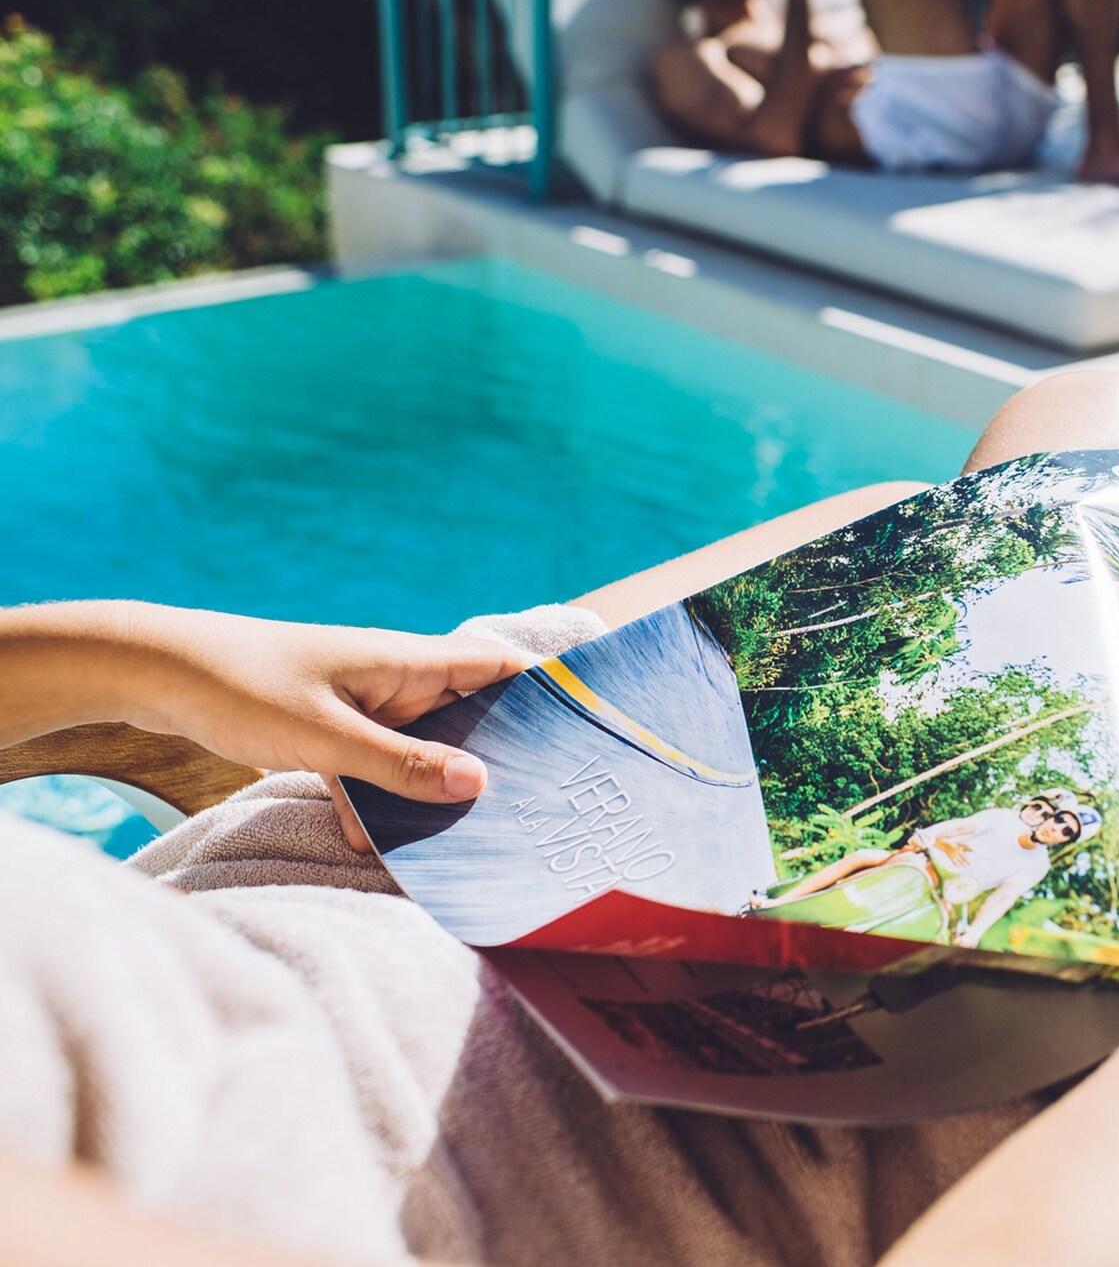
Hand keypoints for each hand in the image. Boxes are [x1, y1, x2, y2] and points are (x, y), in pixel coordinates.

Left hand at [110, 605, 532, 848]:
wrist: (150, 673)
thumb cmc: (239, 686)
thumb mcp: (324, 737)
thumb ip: (401, 765)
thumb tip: (480, 785)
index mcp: (406, 660)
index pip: (499, 666)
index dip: (546, 690)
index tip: (586, 731)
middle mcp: (395, 678)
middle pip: (467, 717)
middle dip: (492, 760)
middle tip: (529, 808)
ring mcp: (362, 703)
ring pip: (417, 752)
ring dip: (423, 793)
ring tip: (453, 840)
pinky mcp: (329, 728)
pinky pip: (370, 767)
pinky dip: (371, 800)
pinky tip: (361, 840)